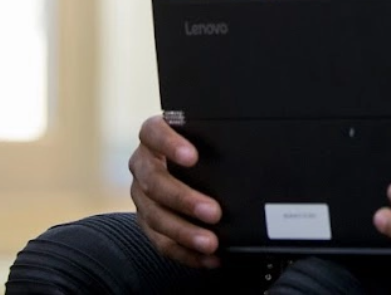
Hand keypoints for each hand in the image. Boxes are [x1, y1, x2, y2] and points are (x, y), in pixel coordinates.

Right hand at [127, 114, 222, 268]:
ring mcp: (141, 195)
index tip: (192, 156)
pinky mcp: (146, 221)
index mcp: (152, 137)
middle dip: (184, 199)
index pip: (153, 133)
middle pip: (154, 182)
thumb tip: (250, 150)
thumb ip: (213, 138)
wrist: (182, 160)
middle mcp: (142, 164)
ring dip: (185, 232)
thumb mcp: (203, 134)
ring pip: (155, 216)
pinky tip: (207, 257)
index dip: (169, 145)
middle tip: (213, 212)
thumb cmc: (200, 143)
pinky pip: (161, 241)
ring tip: (211, 243)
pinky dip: (185, 252)